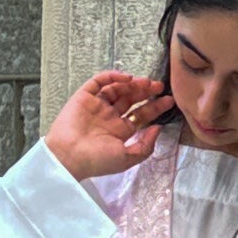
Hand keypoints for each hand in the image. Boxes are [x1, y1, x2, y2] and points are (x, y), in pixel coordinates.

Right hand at [45, 71, 174, 182]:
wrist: (69, 156)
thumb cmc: (96, 161)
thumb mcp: (127, 158)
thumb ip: (145, 146)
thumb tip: (157, 128)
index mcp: (119, 131)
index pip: (140, 115)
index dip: (155, 107)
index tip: (168, 100)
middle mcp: (109, 117)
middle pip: (131, 99)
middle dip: (145, 92)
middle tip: (158, 86)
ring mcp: (96, 106)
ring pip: (117, 89)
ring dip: (132, 84)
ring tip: (145, 83)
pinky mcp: (84, 97)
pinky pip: (99, 82)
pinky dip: (112, 76)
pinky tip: (126, 78)